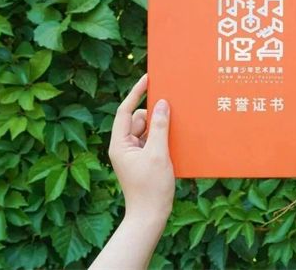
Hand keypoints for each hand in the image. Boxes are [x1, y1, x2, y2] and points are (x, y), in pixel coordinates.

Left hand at [108, 73, 174, 220]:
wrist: (150, 217)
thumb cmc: (151, 188)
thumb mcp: (158, 153)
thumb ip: (160, 126)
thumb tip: (162, 104)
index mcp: (119, 144)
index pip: (125, 111)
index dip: (136, 93)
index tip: (148, 79)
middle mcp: (123, 147)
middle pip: (138, 120)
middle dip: (154, 115)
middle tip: (172, 108)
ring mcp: (133, 155)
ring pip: (146, 131)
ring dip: (160, 128)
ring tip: (175, 128)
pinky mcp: (143, 161)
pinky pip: (151, 142)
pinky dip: (162, 139)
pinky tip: (175, 140)